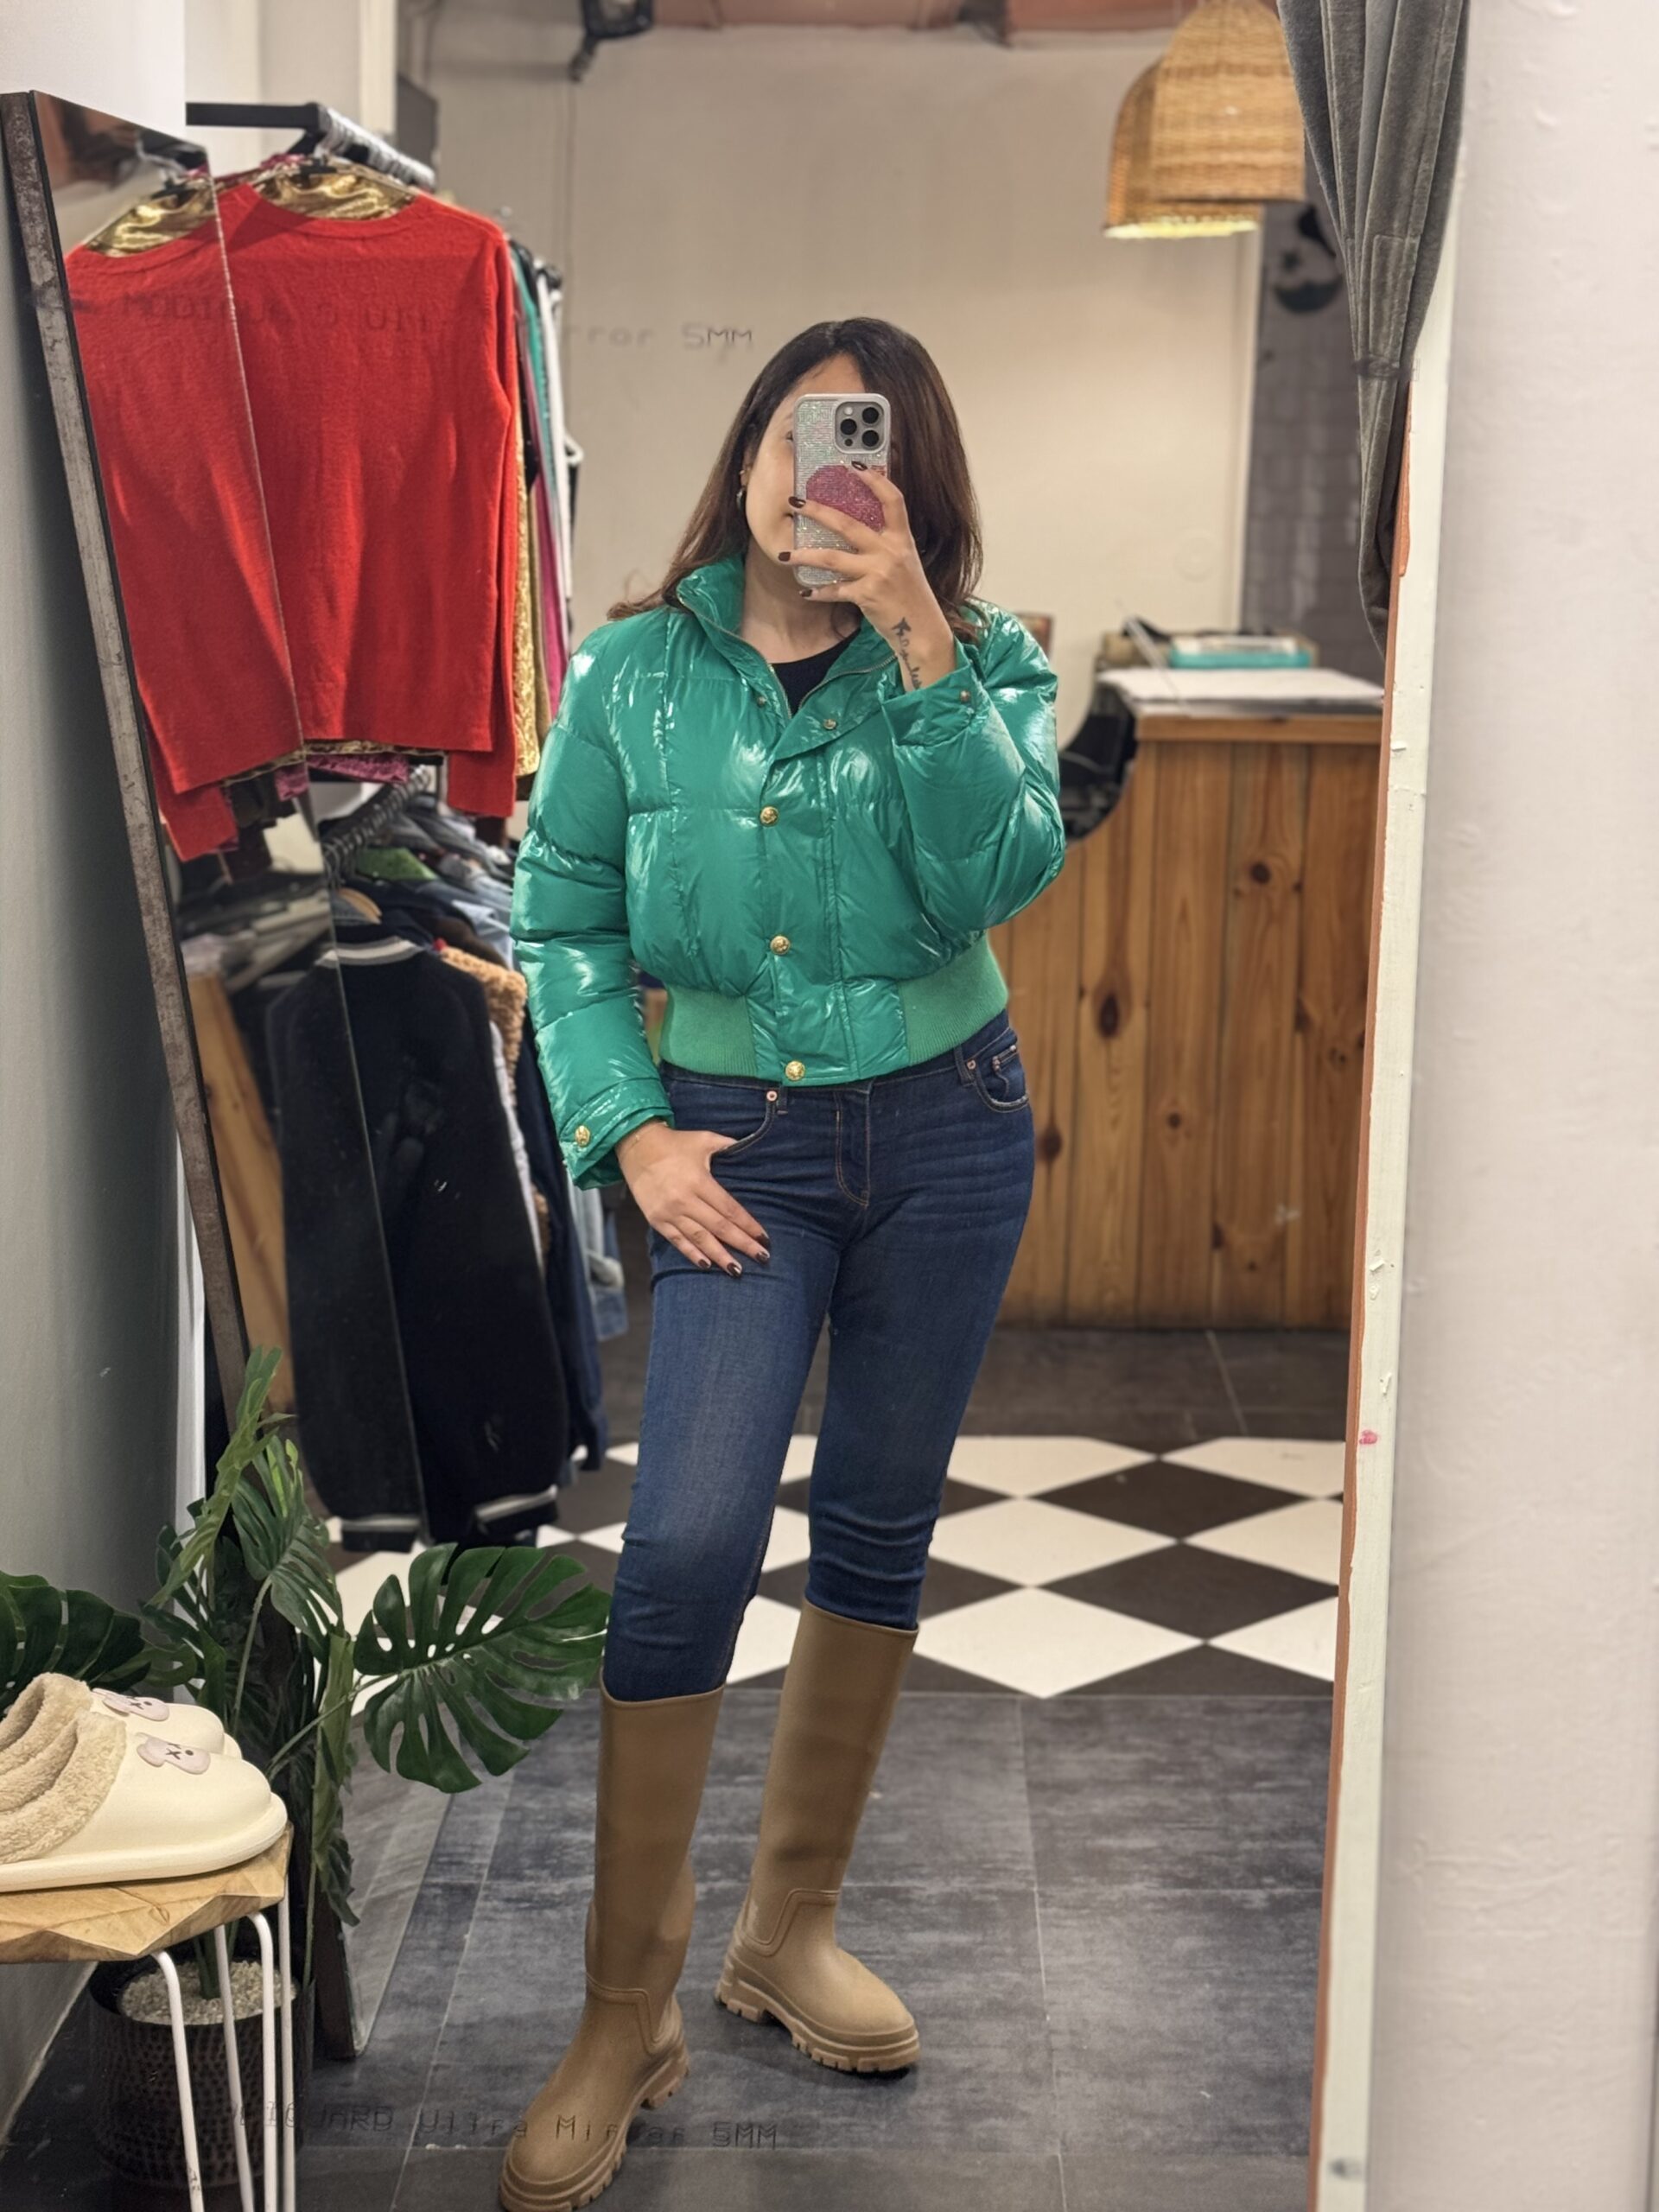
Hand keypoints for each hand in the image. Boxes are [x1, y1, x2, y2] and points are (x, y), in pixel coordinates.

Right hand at [613, 1119, 771, 1274]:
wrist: (636, 1147)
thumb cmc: (674, 1143)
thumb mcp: (704, 1139)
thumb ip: (728, 1145)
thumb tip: (753, 1146)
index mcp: (699, 1181)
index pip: (729, 1209)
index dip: (748, 1225)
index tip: (764, 1237)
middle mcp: (684, 1200)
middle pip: (719, 1227)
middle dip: (742, 1244)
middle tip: (762, 1258)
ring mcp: (669, 1213)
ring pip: (699, 1239)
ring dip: (720, 1256)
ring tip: (737, 1270)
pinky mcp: (657, 1220)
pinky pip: (677, 1241)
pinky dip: (692, 1254)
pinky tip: (707, 1265)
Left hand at [784, 468, 956, 691]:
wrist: (921, 628)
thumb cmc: (910, 593)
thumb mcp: (905, 561)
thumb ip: (887, 541)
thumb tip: (859, 522)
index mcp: (902, 539)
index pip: (893, 500)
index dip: (875, 480)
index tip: (854, 465)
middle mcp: (890, 552)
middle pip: (849, 524)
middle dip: (818, 511)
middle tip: (795, 501)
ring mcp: (878, 573)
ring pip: (833, 558)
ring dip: (805, 555)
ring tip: (785, 555)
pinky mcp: (867, 595)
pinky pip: (835, 590)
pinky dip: (819, 591)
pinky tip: (805, 590)